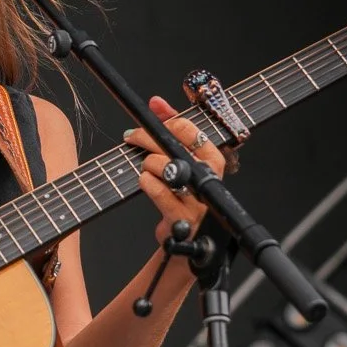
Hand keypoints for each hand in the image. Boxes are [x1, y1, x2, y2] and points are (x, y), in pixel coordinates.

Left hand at [124, 96, 228, 247]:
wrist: (189, 243)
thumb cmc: (185, 197)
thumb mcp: (183, 161)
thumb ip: (172, 130)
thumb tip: (157, 102)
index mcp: (213, 161)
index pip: (193, 130)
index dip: (170, 122)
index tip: (152, 122)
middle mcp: (209, 180)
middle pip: (176, 147)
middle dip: (148, 138)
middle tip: (132, 136)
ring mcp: (198, 201)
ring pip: (167, 167)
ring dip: (148, 164)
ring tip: (145, 168)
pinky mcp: (182, 219)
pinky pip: (160, 192)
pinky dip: (147, 183)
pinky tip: (144, 182)